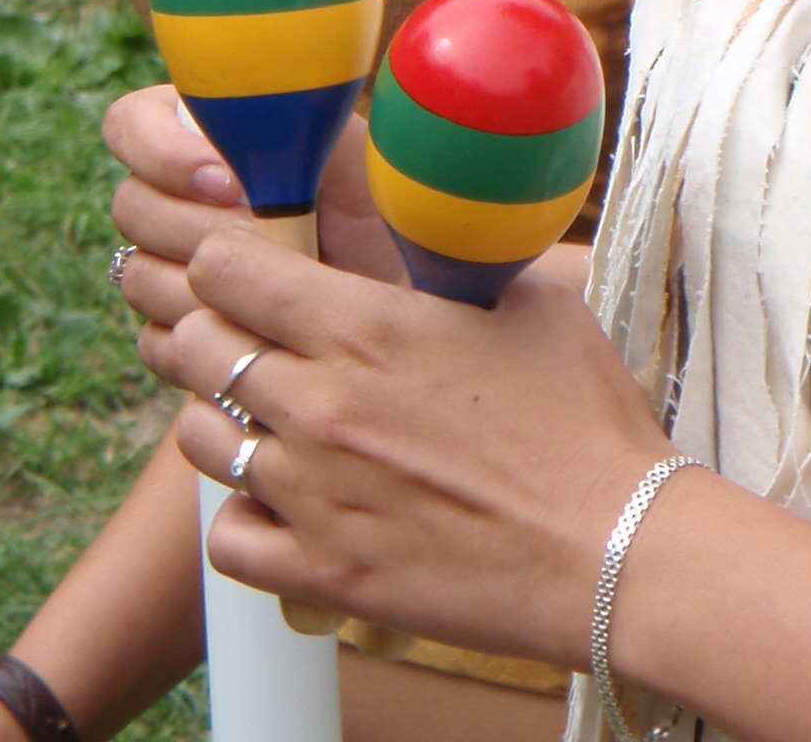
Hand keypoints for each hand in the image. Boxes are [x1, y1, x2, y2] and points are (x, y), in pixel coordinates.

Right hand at [105, 86, 403, 328]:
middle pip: (131, 206)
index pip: (130, 124)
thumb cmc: (381, 204)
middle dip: (199, 226)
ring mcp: (174, 269)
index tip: (229, 182)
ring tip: (276, 282)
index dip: (161, 152)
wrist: (411, 291)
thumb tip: (220, 119)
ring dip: (204, 284)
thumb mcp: (337, 145)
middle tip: (266, 236)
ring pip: (138, 276)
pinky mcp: (185, 332)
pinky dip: (208, 335)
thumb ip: (275, 118)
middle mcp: (180, 200)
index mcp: (204, 135)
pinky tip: (261, 327)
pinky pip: (157, 341)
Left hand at [140, 229, 671, 667]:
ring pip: (198, 439)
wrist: (614, 548)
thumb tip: (434, 237)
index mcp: (368, 326)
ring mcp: (312, 495)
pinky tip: (285, 501)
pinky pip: (225, 538)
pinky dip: (243, 515)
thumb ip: (457, 267)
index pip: (226, 267)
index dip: (230, 257)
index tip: (253, 265)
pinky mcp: (320, 573)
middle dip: (216, 330)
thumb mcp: (532, 303)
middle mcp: (321, 404)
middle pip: (196, 345)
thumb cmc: (584, 420)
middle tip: (257, 338)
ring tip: (274, 420)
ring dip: (226, 419)